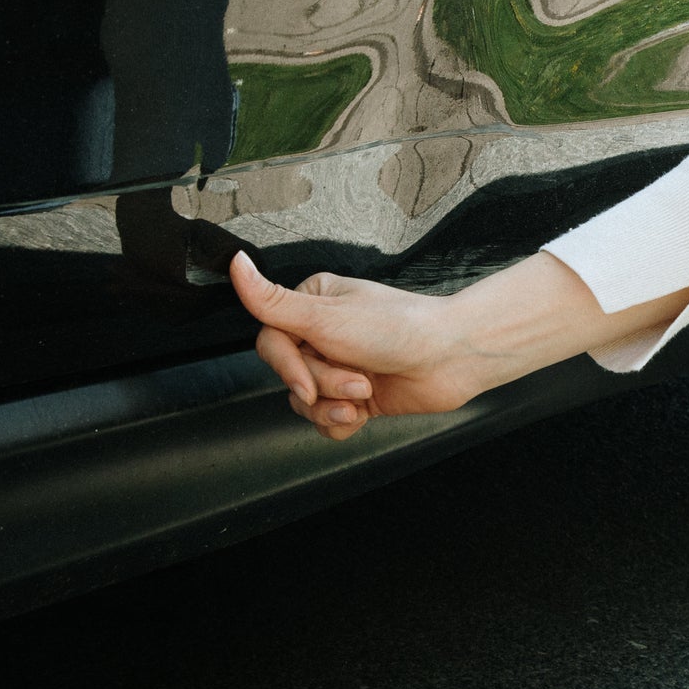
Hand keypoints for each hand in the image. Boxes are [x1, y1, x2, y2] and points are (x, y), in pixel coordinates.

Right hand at [232, 250, 688, 440]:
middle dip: (324, 386)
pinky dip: (343, 423)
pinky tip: (365, 412)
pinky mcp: (356, 397)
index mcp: (311, 306)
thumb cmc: (400, 327)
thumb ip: (273, 300)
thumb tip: (235, 265)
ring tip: (367, 391)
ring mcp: (338, 367)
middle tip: (359, 378)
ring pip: (305, 405)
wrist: (452, 358)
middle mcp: (322, 335)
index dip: (288, 368)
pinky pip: (326, 422)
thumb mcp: (326, 315)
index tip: (305, 381)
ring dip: (335, 406)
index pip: (270, 344)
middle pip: (289, 377)